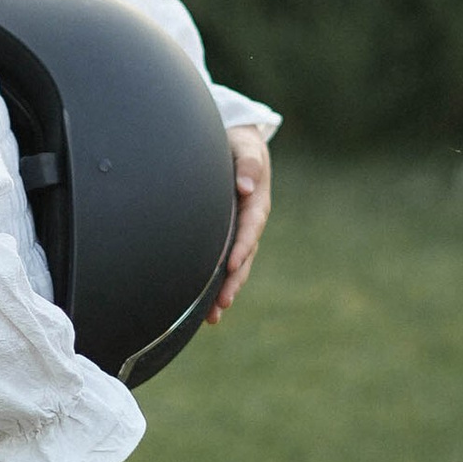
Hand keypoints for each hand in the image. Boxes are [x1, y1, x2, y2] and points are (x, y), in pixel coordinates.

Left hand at [207, 126, 272, 321]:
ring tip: (214, 316)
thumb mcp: (247, 148)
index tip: (232, 264)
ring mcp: (241, 233)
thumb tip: (245, 186)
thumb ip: (248, 163)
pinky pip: (225, 264)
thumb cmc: (241, 146)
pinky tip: (206, 309)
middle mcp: (250, 222)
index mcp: (257, 202)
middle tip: (222, 302)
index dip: (242, 246)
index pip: (250, 227)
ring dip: (226, 290)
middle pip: (244, 256)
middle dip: (234, 280)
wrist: (239, 147)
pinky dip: (218, 285)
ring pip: (236, 267)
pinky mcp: (229, 237)